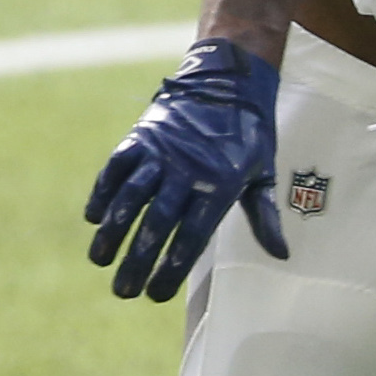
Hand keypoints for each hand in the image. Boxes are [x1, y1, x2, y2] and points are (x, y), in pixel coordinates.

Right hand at [85, 38, 287, 302]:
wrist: (227, 81)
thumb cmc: (249, 135)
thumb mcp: (263, 174)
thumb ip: (265, 217)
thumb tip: (281, 255)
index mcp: (220, 186)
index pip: (192, 237)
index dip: (172, 268)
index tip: (156, 294)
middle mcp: (187, 171)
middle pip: (157, 224)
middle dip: (137, 260)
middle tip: (123, 291)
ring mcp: (160, 152)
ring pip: (129, 198)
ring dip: (111, 232)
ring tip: (100, 261)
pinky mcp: (141, 136)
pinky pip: (115, 168)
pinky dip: (102, 192)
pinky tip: (94, 218)